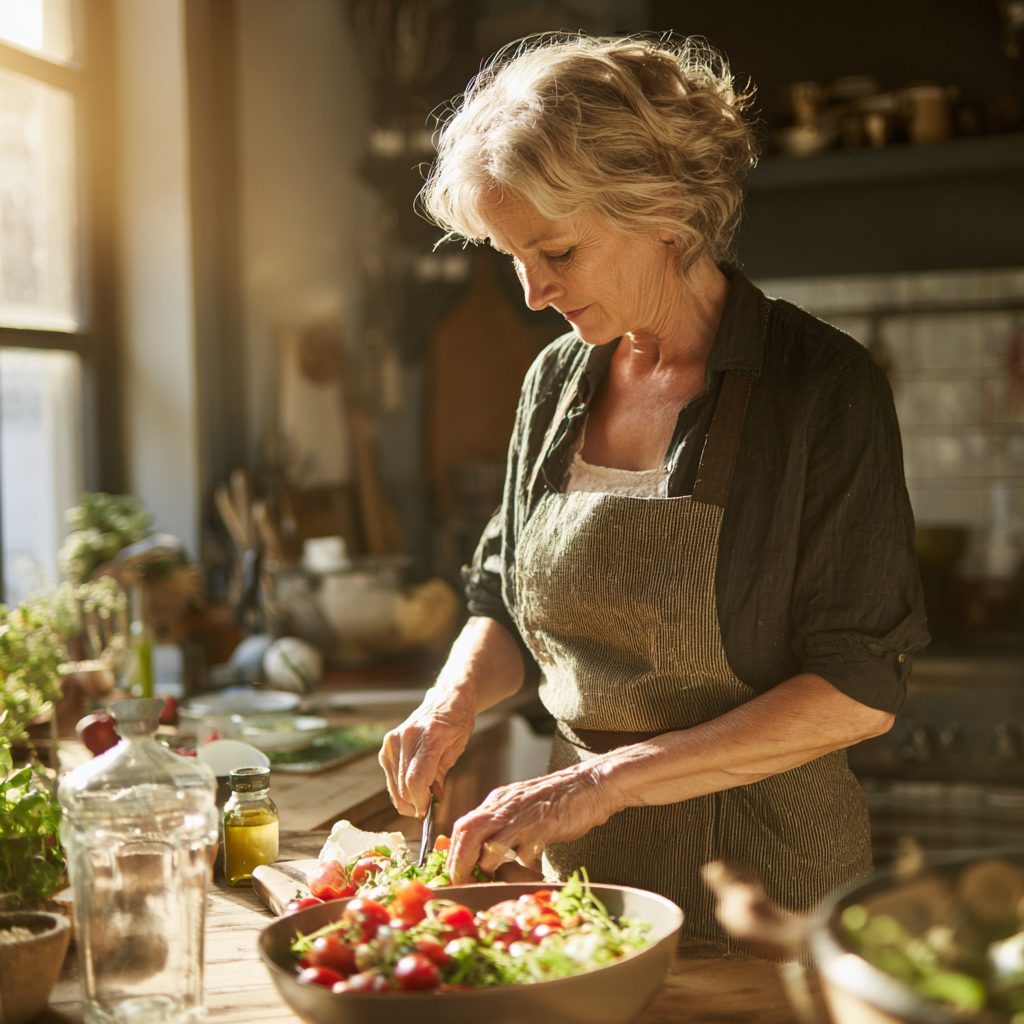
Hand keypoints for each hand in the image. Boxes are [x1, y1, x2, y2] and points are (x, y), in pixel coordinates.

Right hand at [379, 690, 475, 817]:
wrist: (446, 700)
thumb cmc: (457, 722)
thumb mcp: (457, 747)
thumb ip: (442, 774)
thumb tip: (432, 800)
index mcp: (429, 736)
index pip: (416, 780)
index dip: (421, 802)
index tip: (428, 812)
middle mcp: (406, 737)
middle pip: (403, 787)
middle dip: (416, 803)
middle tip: (429, 806)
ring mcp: (392, 741)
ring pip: (394, 786)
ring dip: (408, 798)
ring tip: (425, 793)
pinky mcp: (386, 746)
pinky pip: (390, 778)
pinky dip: (401, 788)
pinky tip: (415, 784)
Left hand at [447, 761, 623, 884]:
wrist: (590, 784)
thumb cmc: (558, 801)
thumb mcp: (522, 808)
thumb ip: (504, 826)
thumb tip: (486, 855)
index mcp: (498, 802)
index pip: (463, 826)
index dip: (454, 852)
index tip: (454, 873)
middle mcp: (504, 806)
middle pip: (467, 833)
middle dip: (459, 863)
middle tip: (462, 883)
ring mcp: (522, 816)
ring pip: (488, 844)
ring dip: (484, 868)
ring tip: (489, 882)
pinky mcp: (542, 826)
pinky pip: (522, 853)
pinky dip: (519, 867)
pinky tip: (528, 870)